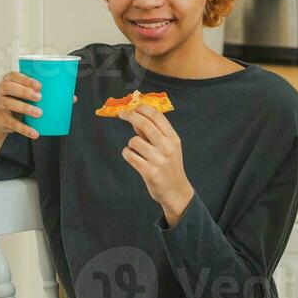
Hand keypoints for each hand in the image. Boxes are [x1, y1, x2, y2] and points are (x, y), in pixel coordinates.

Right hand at [0, 71, 45, 141]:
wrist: (2, 118)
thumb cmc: (17, 100)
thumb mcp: (25, 93)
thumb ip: (38, 91)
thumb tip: (66, 95)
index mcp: (8, 81)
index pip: (13, 76)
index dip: (26, 80)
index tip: (39, 86)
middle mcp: (1, 91)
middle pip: (8, 88)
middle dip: (24, 92)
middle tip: (39, 97)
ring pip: (8, 104)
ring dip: (25, 108)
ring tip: (39, 113)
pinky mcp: (0, 119)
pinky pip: (12, 123)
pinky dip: (24, 128)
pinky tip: (34, 133)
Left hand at [118, 105, 193, 224]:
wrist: (176, 191)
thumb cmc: (170, 166)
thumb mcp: (168, 147)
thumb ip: (154, 133)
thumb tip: (136, 119)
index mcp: (173, 138)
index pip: (157, 116)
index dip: (142, 108)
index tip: (132, 107)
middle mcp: (167, 147)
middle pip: (144, 123)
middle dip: (130, 115)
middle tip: (121, 114)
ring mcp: (158, 160)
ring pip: (134, 141)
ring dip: (131, 144)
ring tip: (137, 151)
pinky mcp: (149, 171)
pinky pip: (129, 155)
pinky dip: (127, 154)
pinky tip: (134, 158)